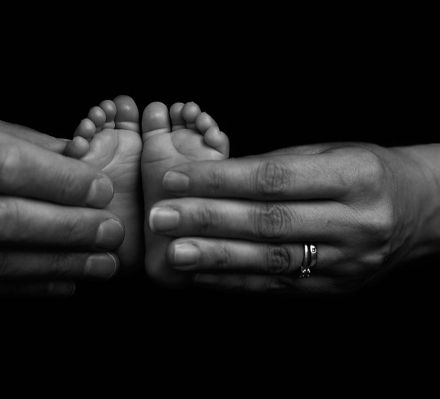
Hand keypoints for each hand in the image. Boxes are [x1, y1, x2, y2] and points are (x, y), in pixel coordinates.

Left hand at [149, 143, 437, 293]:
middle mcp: (355, 223)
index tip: (174, 178)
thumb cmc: (364, 173)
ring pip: (270, 260)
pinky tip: (200, 275)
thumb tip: (209, 178)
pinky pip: (276, 285)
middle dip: (208, 220)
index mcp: (355, 177)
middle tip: (162, 218)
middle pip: (269, 221)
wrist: (419, 212)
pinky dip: (234, 281)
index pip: (275, 178)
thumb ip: (273, 167)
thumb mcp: (328, 153)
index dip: (220, 180)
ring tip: (174, 253)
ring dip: (216, 258)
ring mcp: (346, 262)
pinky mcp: (333, 288)